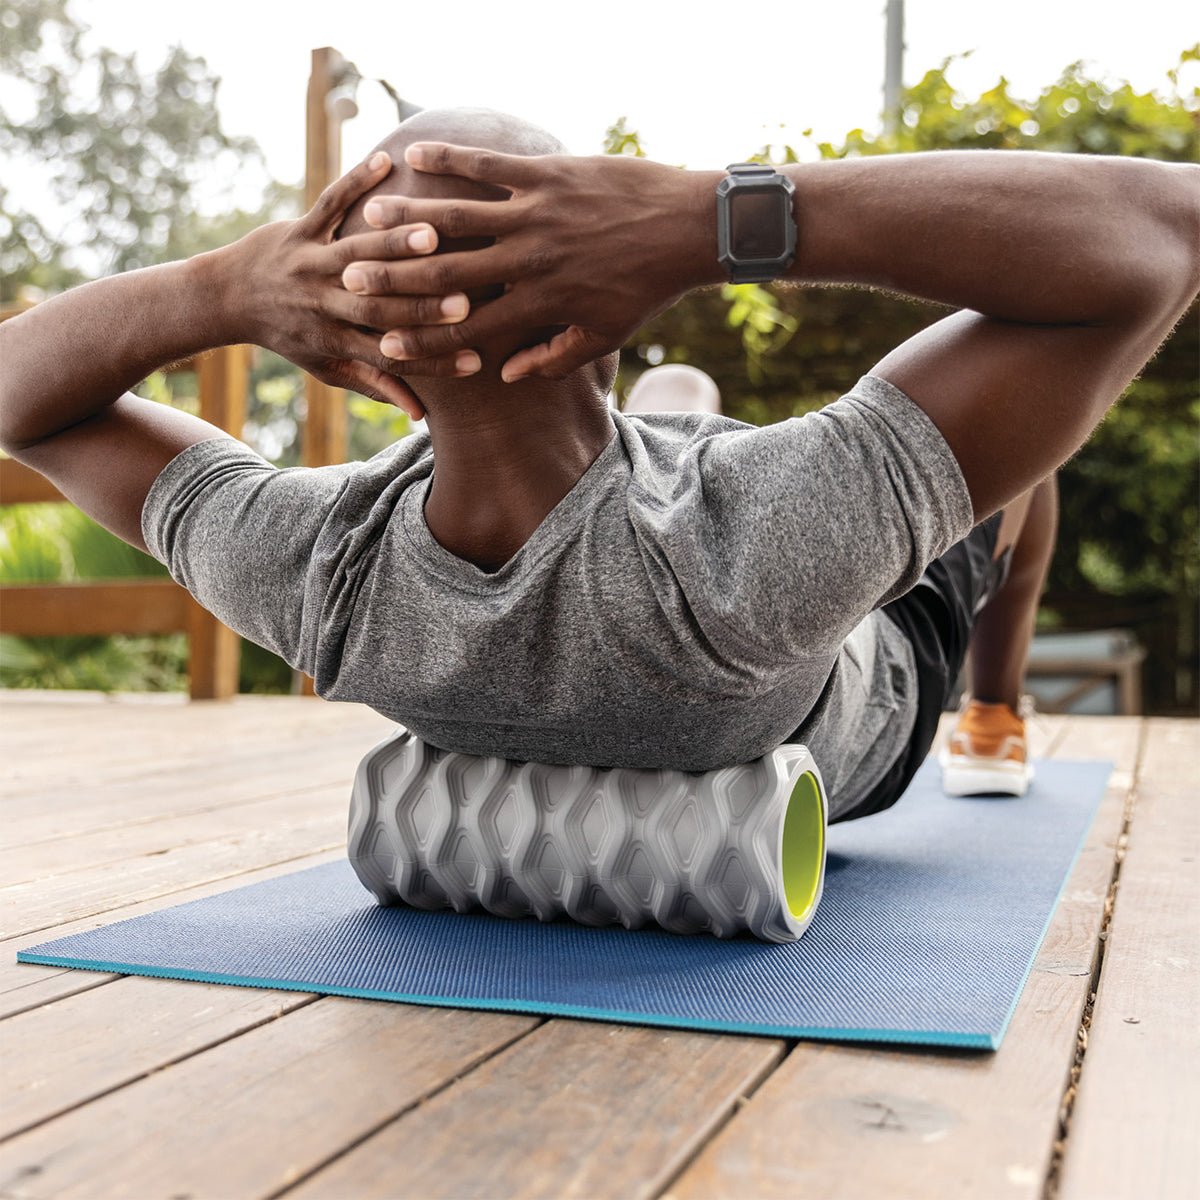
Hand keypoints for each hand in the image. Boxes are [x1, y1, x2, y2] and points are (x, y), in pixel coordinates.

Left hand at [224, 151, 478, 419]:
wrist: (229, 296)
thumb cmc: (291, 336)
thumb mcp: (329, 367)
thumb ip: (375, 383)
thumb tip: (420, 414)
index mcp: (334, 342)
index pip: (390, 357)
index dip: (432, 360)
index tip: (474, 359)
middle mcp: (322, 303)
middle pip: (377, 308)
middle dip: (421, 305)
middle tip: (465, 302)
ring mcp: (309, 263)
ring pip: (357, 253)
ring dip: (394, 243)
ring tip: (436, 235)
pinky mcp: (298, 229)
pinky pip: (328, 203)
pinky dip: (354, 182)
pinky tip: (386, 160)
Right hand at [340, 144, 720, 381]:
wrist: (687, 231)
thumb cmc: (646, 288)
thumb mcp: (604, 335)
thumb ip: (552, 357)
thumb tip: (504, 375)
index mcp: (540, 305)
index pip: (469, 331)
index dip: (424, 343)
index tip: (385, 347)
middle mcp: (530, 261)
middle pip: (448, 275)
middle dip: (395, 280)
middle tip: (350, 279)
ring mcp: (537, 214)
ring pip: (460, 218)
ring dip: (410, 217)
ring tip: (371, 216)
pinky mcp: (547, 176)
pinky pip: (489, 164)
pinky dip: (451, 160)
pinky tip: (416, 154)